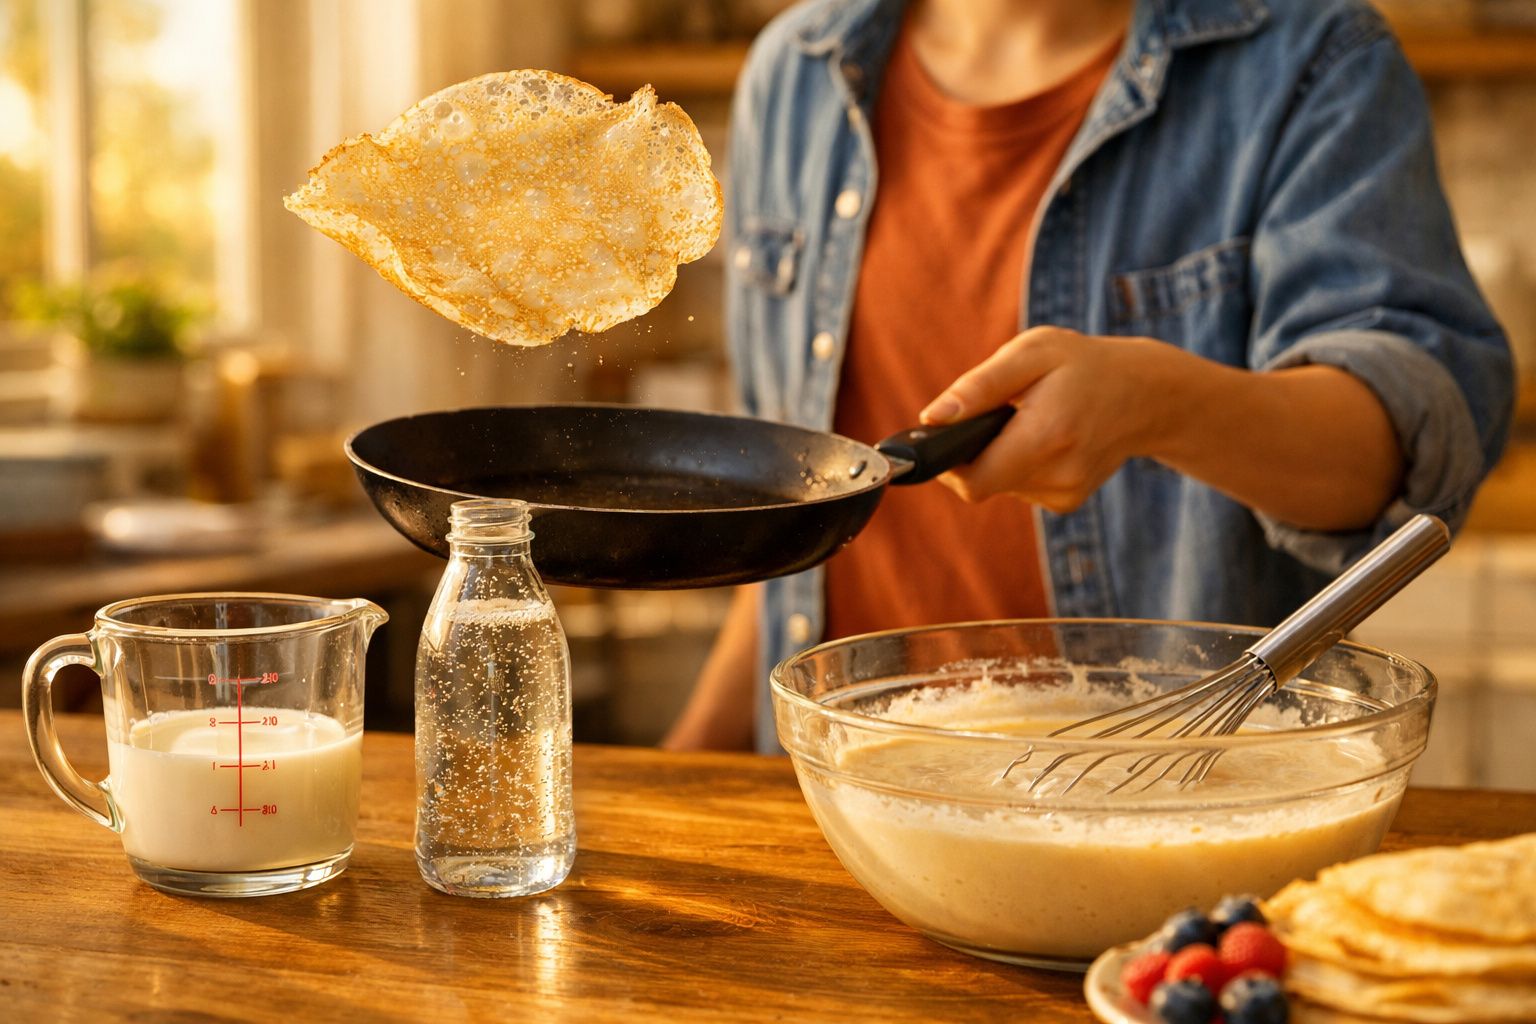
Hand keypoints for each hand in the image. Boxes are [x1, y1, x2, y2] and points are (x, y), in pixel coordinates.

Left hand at [918, 326, 1187, 511]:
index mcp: (1046, 436)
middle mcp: (1058, 475)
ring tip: (1029, 419)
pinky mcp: (1067, 501)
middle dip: (975, 451)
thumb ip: (981, 386)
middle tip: (997, 414)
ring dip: (999, 456)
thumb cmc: (1082, 365)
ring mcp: (1065, 493)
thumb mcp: (1032, 352)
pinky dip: (1019, 464)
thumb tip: (933, 417)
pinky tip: (1044, 437)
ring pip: (1000, 485)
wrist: (1146, 395)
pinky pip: (1020, 487)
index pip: (972, 481)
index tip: (946, 437)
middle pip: (982, 483)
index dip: (948, 463)